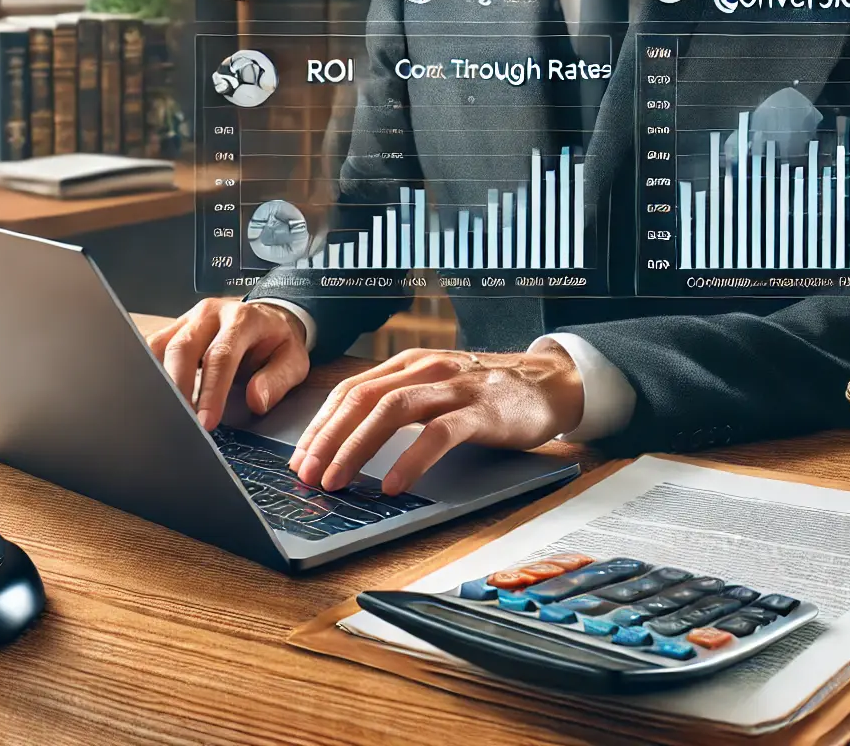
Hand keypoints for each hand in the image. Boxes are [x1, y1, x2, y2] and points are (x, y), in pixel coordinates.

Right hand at [147, 298, 310, 430]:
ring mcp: (189, 318)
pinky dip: (151, 372)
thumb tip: (255, 400)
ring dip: (159, 381)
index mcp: (243, 319)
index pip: (220, 356)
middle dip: (178, 388)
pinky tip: (155, 395)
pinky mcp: (174, 328)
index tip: (206, 421)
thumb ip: (277, 380)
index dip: (211, 391)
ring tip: (164, 412)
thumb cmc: (277, 342)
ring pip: (161, 346)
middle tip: (179, 422)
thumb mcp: (293, 360)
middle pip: (183, 348)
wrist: (268, 318)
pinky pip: (154, 347)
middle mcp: (211, 314)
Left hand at [288, 345, 583, 495]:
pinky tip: (393, 483)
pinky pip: (439, 433)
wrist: (549, 383)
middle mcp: (425, 370)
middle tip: (307, 474)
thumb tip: (347, 442)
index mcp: (408, 365)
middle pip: (362, 398)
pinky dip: (411, 459)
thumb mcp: (436, 389)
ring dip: (357, 447)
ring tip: (338, 480)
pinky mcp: (482, 411)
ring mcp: (454, 388)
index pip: (350, 391)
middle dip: (328, 438)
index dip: (320, 425)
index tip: (299, 458)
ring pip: (392, 410)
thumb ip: (398, 404)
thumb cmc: (487, 394)